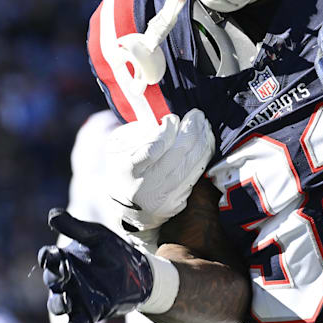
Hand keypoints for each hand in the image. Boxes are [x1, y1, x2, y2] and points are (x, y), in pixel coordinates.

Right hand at [39, 209, 155, 322]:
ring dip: (58, 304)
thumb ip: (75, 227)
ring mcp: (75, 297)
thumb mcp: (96, 235)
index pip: (49, 258)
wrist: (139, 271)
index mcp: (64, 259)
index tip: (51, 254)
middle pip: (52, 280)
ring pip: (57, 304)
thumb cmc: (113, 251)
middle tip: (64, 273)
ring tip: (65, 301)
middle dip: (54, 277)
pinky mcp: (88, 313)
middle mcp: (65, 279)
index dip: (48, 257)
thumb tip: (52, 214)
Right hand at [104, 109, 214, 240]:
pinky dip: (204, 156)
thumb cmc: (124, 169)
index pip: (154, 149)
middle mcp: (148, 186)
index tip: (172, 118)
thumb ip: (139, 132)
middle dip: (192, 129)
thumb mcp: (118, 148)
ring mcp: (164, 197)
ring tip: (204, 125)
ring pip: (194, 163)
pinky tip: (204, 142)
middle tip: (196, 115)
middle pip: (179, 153)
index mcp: (130, 170)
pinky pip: (197, 174)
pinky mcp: (178, 203)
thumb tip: (167, 120)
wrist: (127, 207)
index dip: (168, 130)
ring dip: (203, 140)